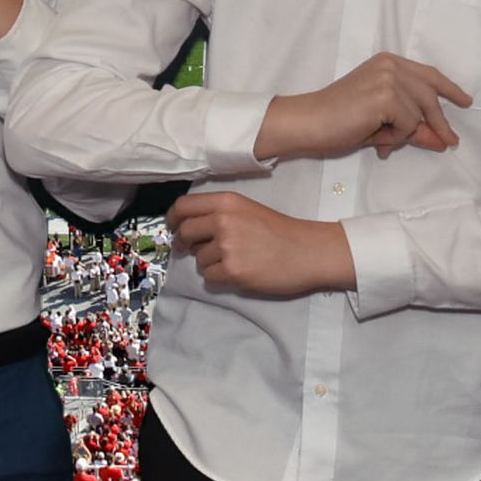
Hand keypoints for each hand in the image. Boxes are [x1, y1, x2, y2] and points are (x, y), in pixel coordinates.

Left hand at [168, 192, 353, 296]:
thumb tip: (188, 228)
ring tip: (234, 260)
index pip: (183, 206)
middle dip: (185, 243)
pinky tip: (237, 272)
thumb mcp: (247, 209)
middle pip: (185, 233)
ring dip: (209, 263)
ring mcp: (227, 246)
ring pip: (198, 259)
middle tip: (192, 249)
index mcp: (226, 202)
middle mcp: (223, 221)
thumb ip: (218, 213)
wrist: (307, 251)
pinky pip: (209, 277)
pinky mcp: (233, 271)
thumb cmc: (279, 230)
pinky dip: (219, 278)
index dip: (173, 218)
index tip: (174, 227)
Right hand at [254, 52, 471, 160]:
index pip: (429, 75)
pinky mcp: (386, 95)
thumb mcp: (383, 124)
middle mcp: (390, 65)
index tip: (466, 101)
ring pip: (419, 113)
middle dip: (440, 122)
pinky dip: (395, 138)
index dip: (449, 89)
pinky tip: (376, 140)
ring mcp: (388, 78)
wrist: (309, 123)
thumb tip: (442, 140)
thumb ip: (412, 127)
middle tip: (448, 142)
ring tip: (382, 142)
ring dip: (404, 134)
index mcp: (388, 62)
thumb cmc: (338, 122)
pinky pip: (408, 124)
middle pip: (431, 94)